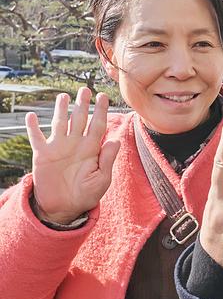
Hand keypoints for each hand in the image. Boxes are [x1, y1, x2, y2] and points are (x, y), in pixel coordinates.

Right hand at [25, 87, 120, 224]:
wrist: (64, 208)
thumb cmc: (86, 195)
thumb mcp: (101, 180)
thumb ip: (107, 160)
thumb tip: (115, 140)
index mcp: (91, 148)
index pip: (97, 125)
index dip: (101, 111)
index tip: (103, 97)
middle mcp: (75, 144)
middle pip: (79, 119)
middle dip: (82, 104)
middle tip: (85, 90)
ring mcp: (58, 147)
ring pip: (60, 123)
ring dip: (60, 109)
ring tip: (63, 96)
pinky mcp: (42, 155)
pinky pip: (37, 138)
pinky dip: (33, 127)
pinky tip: (31, 116)